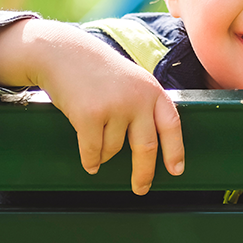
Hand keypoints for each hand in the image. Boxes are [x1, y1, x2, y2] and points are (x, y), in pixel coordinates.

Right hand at [0, 19, 183, 195]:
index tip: (176, 170)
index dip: (175, 150)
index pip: (171, 125)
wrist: (65, 54)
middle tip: (140, 188)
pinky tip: (90, 163)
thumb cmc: (100, 71)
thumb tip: (153, 144)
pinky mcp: (90, 116)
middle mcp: (139, 99)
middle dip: (143, 173)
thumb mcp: (134, 82)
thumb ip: (146, 106)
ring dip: (104, 153)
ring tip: (96, 136)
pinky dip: (90, 160)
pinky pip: (93, 151)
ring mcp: (115, 107)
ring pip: (114, 150)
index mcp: (153, 91)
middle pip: (147, 147)